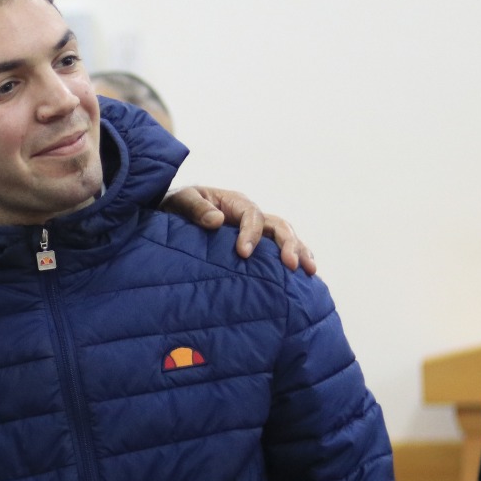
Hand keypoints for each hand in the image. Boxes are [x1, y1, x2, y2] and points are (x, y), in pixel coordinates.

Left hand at [161, 186, 316, 274]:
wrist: (172, 214)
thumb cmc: (176, 206)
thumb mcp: (181, 201)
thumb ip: (196, 209)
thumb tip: (217, 221)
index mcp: (235, 203)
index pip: (252, 215)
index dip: (251, 233)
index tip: (243, 254)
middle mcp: (249, 216)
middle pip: (278, 226)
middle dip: (288, 244)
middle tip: (292, 265)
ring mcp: (255, 231)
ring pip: (284, 238)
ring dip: (298, 252)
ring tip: (308, 271)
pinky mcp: (255, 246)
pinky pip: (277, 251)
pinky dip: (292, 260)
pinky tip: (300, 279)